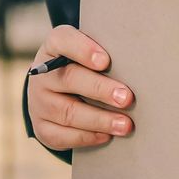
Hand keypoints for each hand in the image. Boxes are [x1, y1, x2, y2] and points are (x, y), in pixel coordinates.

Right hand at [27, 24, 133, 151]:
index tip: (105, 61)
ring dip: (100, 119)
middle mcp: (42, 74)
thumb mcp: (88, 55)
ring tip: (125, 125)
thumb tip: (140, 68)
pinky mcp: (42, 127)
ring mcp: (39, 102)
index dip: (83, 50)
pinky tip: (107, 136)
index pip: (63, 41)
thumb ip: (106, 55)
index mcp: (54, 48)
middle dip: (100, 89)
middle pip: (70, 79)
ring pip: (68, 112)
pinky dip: (87, 137)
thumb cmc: (82, 69)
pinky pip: (62, 135)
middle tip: (126, 98)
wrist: (54, 94)